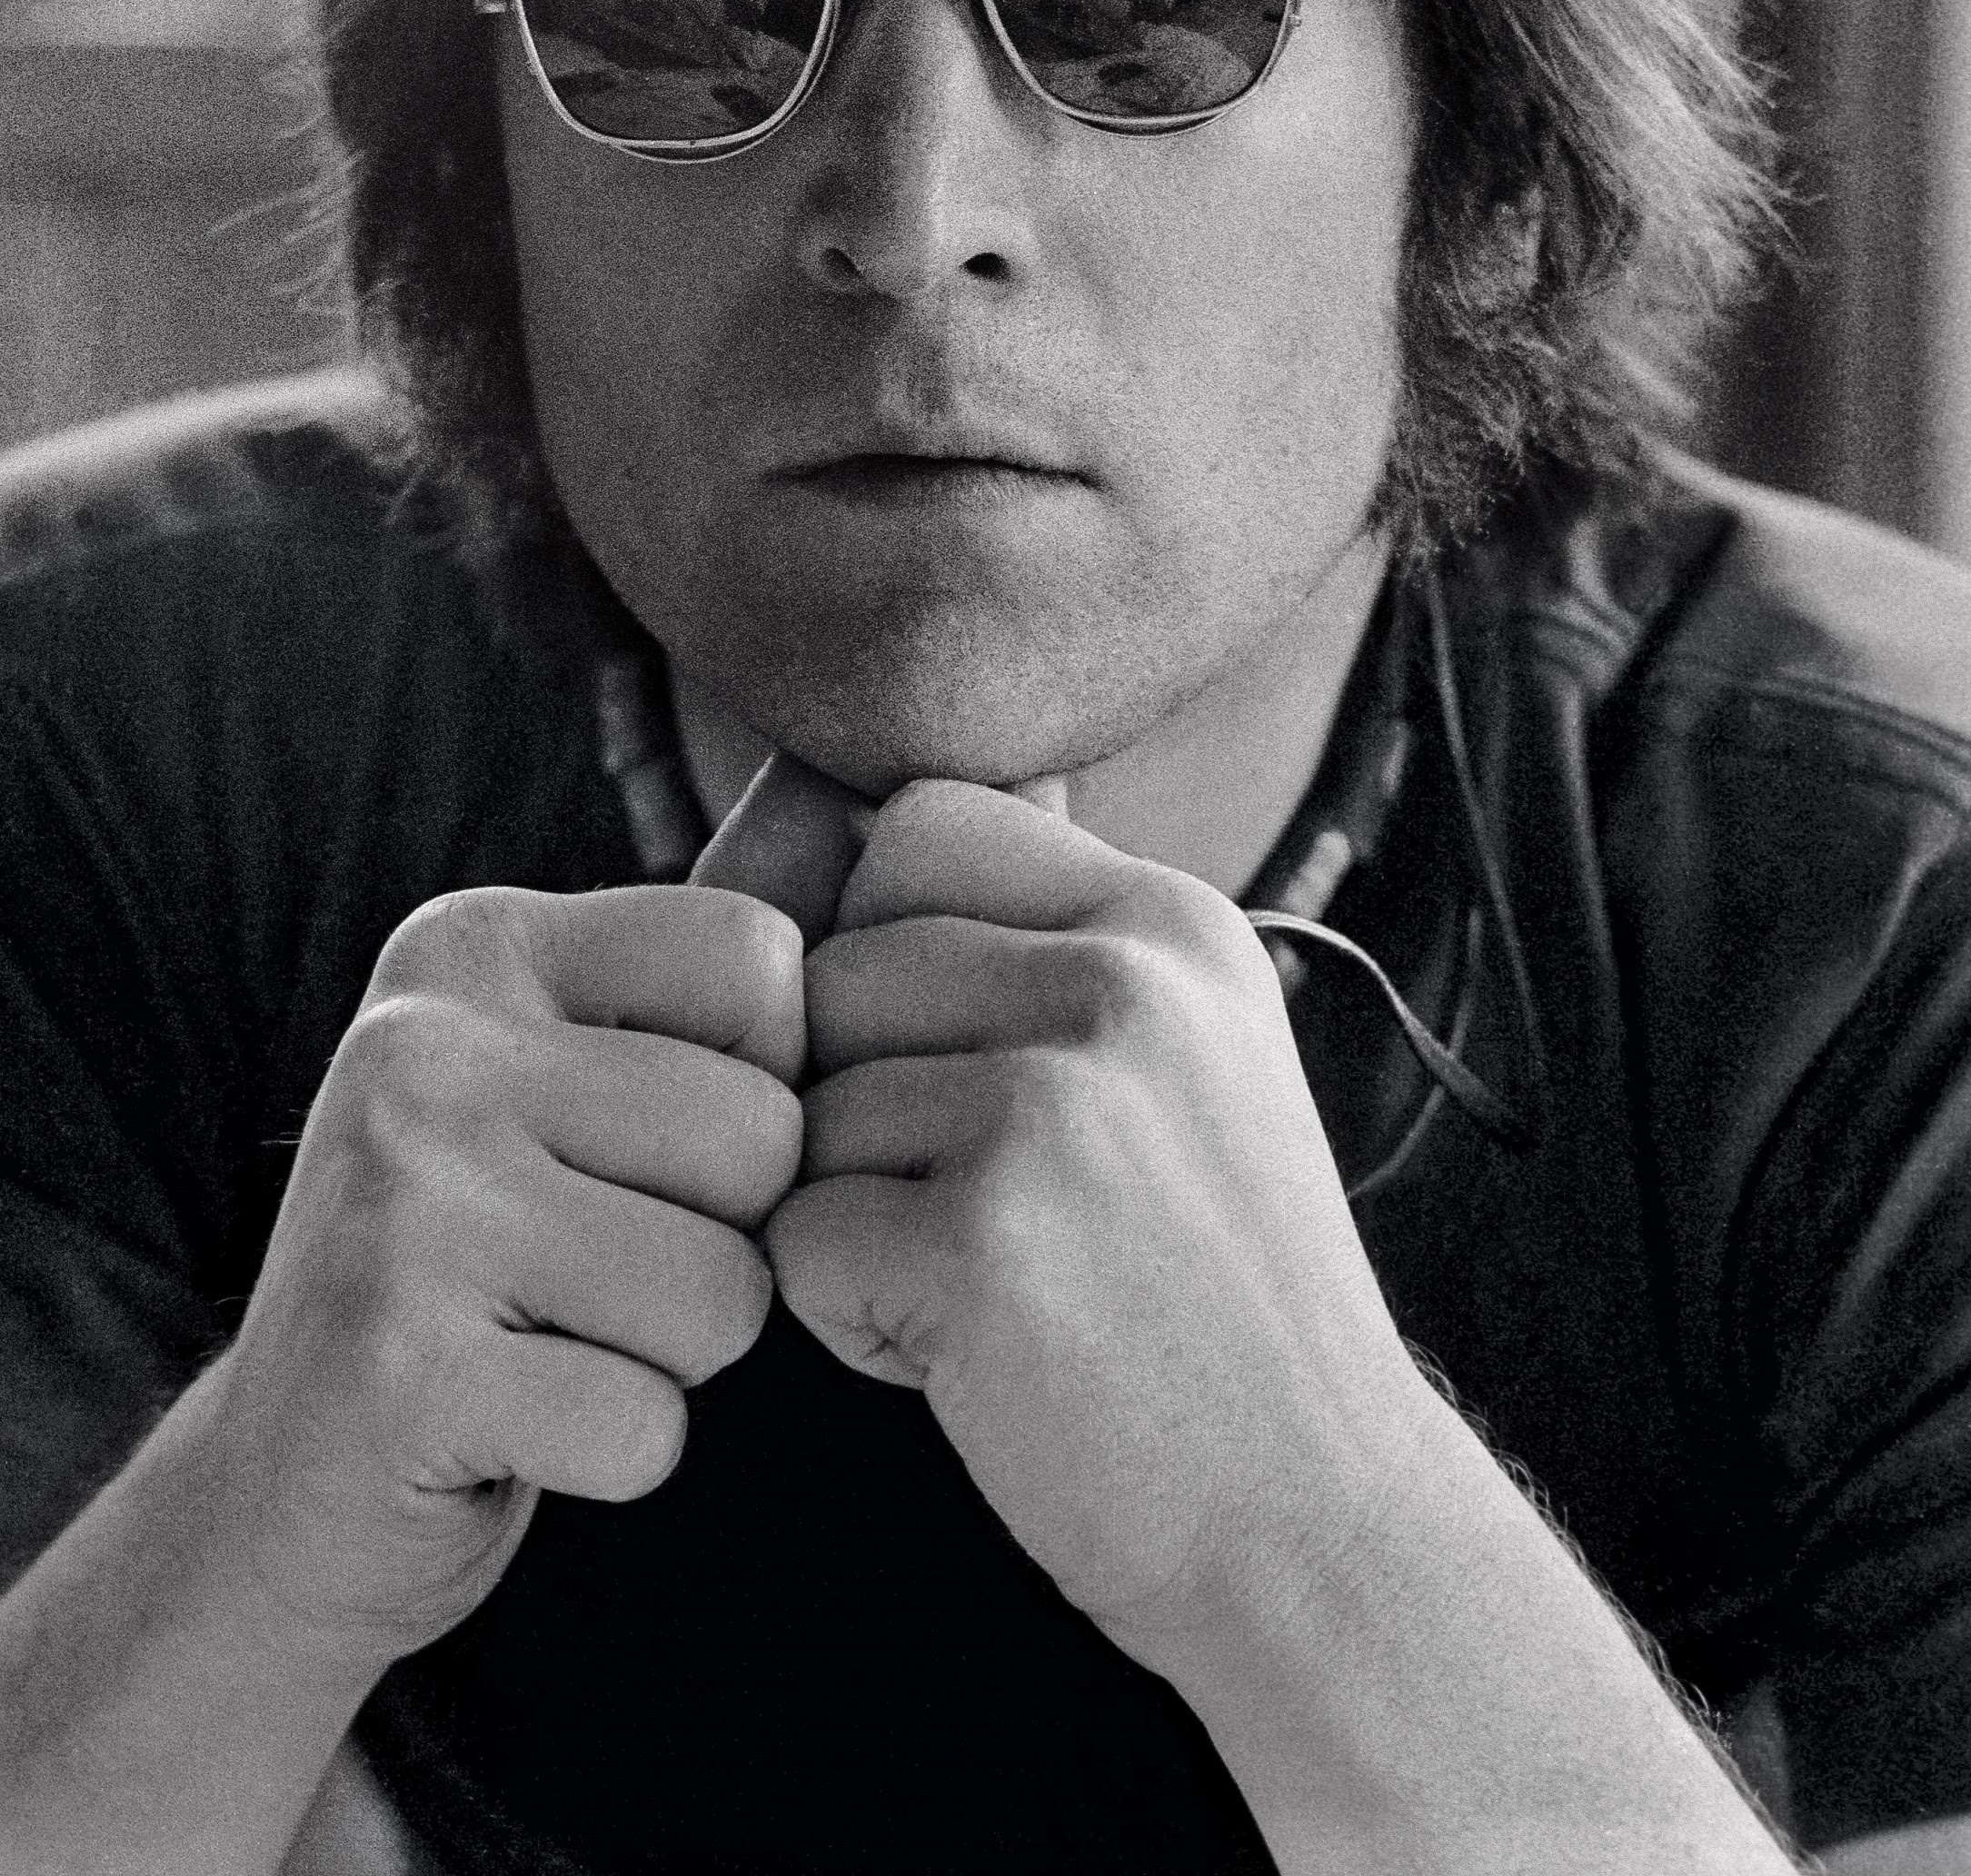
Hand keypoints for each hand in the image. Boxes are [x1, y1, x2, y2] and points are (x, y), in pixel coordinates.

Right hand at [202, 872, 804, 1674]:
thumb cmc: (489, 1263)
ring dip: (676, 1354)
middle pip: (764, 1137)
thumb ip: (692, 997)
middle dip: (728, 1238)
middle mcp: (423, 1047)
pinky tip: (515, 1429)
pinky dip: (614, 1454)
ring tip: (556, 1340)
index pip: (756, 958)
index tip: (658, 1144)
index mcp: (473, 948)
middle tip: (596, 1271)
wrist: (285, 1483)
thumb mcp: (556, 1075)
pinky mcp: (401, 1370)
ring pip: (727, 1291)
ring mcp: (402, 1204)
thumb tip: (889, 863)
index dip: (764, 1079)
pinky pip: (650, 1426)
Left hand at [765, 778, 1431, 1682]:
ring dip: (853, 1215)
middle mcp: (1121, 984)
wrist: (1322, 1526)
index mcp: (1173, 923)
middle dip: (858, 1097)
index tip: (957, 1062)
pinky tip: (967, 1360)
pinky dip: (846, 1317)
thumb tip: (873, 831)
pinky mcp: (979, 1240)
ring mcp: (1051, 1107)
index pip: (920, 826)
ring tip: (991, 1287)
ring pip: (805, 1108)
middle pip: (837, 968)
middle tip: (984, 1210)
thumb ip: (1062, 944)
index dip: (886, 939)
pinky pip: (795, 1233)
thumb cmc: (1218, 1301)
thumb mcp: (1196, 1062)